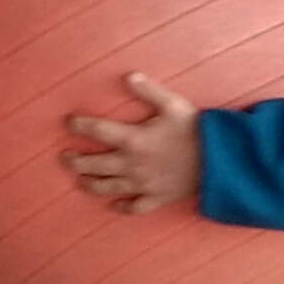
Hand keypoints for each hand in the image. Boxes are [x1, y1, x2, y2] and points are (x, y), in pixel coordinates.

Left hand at [62, 72, 203, 213]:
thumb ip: (148, 90)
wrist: (219, 162)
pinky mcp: (156, 198)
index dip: (80, 125)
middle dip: (76, 161)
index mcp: (133, 139)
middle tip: (64, 158)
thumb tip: (128, 76)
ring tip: (79, 182)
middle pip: (95, 164)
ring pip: (108, 188)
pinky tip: (114, 206)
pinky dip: (122, 207)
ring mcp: (143, 184)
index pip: (98, 131)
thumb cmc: (195, 130)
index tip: (69, 122)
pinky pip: (135, 207)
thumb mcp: (173, 104)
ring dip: (91, 184)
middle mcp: (132, 165)